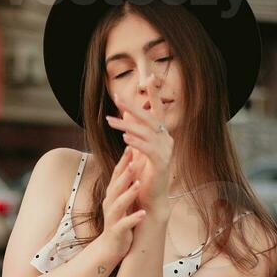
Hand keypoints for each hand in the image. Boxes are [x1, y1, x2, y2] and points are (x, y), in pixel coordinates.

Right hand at [100, 146, 146, 261]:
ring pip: (119, 203)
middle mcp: (110, 203)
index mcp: (112, 194)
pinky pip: (125, 224)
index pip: (117, 175)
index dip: (124, 162)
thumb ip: (126, 183)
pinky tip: (143, 213)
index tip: (132, 147)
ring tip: (140, 184)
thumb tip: (134, 162)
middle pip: (117, 186)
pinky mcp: (117, 231)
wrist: (111, 247)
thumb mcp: (122, 199)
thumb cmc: (120, 219)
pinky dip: (133, 218)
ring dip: (129, 193)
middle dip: (126, 174)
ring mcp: (113, 217)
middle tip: (135, 161)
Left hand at [105, 82, 172, 213]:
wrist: (150, 200)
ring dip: (127, 125)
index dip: (155, 94)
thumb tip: (125, 111)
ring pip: (146, 133)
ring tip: (110, 120)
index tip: (151, 77)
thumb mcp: (136, 149)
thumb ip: (133, 130)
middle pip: (150, 118)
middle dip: (133, 107)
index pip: (158, 111)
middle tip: (118, 97)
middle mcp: (166, 140)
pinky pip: (149, 149)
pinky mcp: (161, 164)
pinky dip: (137, 142)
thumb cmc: (143, 175)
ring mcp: (166, 152)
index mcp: (162, 136)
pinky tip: (125, 138)